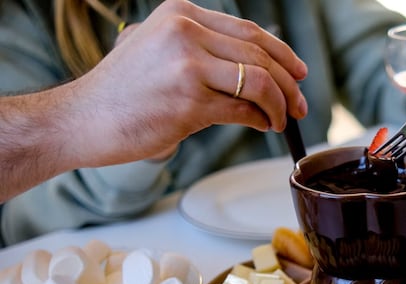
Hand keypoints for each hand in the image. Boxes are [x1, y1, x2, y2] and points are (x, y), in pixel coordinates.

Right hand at [71, 0, 307, 166]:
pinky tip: (264, 126)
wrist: (82, 119)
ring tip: (282, 121)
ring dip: (280, 106)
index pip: (248, 30)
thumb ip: (197, 47)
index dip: (282, 54)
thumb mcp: (155, 48)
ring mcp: (188, 66)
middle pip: (260, 56)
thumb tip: (250, 66)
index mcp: (180, 14)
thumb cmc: (121, 91)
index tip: (299, 73)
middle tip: (300, 105)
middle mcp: (185, 32)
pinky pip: (244, 110)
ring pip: (259, 82)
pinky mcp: (190, 101)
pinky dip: (262, 120)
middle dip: (289, 84)